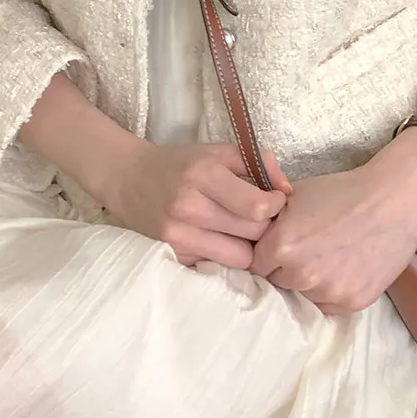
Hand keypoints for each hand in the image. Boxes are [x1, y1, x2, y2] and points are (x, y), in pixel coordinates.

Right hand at [118, 134, 285, 269]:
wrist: (129, 180)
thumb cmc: (181, 164)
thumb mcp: (218, 151)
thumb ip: (258, 162)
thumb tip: (288, 190)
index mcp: (204, 174)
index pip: (257, 206)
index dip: (275, 206)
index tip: (275, 201)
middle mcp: (190, 206)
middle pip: (252, 235)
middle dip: (265, 228)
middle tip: (262, 219)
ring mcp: (179, 236)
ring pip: (239, 257)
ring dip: (248, 247)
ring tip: (242, 232)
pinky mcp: (174, 256)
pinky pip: (217, 265)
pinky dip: (225, 256)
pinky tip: (220, 241)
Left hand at [259, 128, 416, 316]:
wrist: (392, 200)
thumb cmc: (343, 191)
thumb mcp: (297, 196)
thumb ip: (271, 221)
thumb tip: (254, 236)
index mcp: (281, 246)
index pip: (256, 265)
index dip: (267, 253)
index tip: (279, 246)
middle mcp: (301, 274)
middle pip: (279, 282)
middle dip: (287, 267)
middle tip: (308, 248)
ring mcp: (328, 292)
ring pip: (305, 295)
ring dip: (310, 281)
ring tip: (330, 256)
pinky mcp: (352, 303)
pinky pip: (329, 304)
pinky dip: (332, 290)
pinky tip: (345, 266)